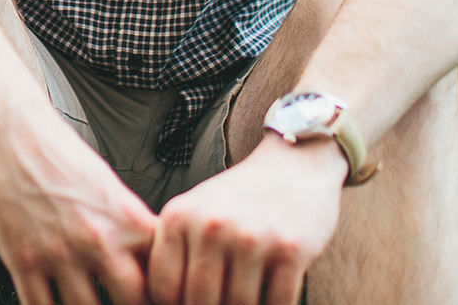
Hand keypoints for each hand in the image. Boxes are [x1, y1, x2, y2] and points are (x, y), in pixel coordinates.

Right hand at [0, 104, 157, 304]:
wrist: (8, 126)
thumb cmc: (55, 151)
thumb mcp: (106, 184)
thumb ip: (128, 224)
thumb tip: (144, 258)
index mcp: (126, 218)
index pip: (162, 273)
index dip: (162, 291)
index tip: (156, 295)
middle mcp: (98, 239)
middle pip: (132, 301)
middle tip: (121, 302)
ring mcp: (59, 253)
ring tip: (84, 302)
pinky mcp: (23, 260)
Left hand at [145, 137, 344, 304]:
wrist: (293, 166)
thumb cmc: (238, 198)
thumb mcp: (193, 212)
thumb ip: (174, 251)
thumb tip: (164, 303)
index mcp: (179, 217)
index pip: (164, 288)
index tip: (189, 302)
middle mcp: (211, 226)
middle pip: (200, 302)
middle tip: (222, 301)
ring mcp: (251, 238)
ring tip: (244, 297)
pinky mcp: (291, 249)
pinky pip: (277, 304)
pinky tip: (270, 296)